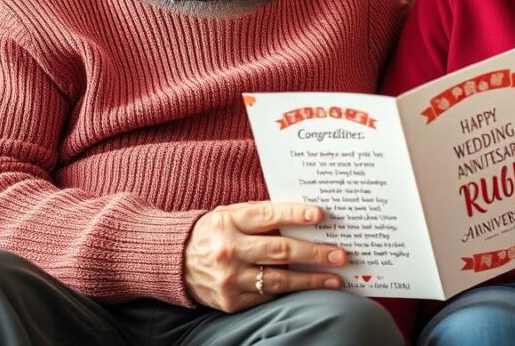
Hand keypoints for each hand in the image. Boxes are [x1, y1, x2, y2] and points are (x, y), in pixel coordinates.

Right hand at [184, 201, 346, 312]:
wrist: (174, 262)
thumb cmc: (214, 232)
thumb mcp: (230, 214)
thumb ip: (261, 214)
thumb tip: (304, 214)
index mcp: (229, 221)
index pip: (268, 216)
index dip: (295, 215)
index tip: (320, 216)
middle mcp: (228, 250)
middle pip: (279, 250)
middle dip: (314, 252)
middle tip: (340, 254)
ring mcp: (229, 278)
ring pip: (278, 279)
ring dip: (311, 279)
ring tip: (334, 278)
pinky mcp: (230, 301)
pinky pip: (267, 296)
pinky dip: (290, 291)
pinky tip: (309, 288)